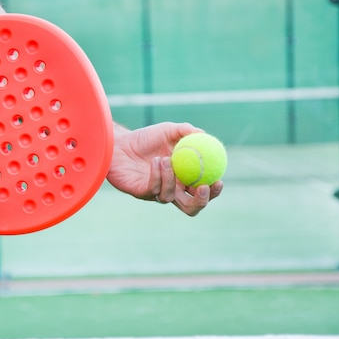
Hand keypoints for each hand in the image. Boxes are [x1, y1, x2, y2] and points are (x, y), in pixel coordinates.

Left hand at [106, 122, 222, 215]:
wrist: (119, 142)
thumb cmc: (144, 138)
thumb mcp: (168, 130)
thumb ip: (187, 131)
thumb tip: (205, 136)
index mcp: (183, 178)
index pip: (202, 191)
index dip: (213, 192)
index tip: (218, 181)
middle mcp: (171, 188)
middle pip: (191, 207)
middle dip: (200, 201)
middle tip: (203, 187)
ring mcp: (155, 192)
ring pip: (170, 197)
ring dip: (171, 178)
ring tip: (164, 158)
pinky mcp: (141, 192)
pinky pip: (153, 190)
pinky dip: (157, 175)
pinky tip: (155, 160)